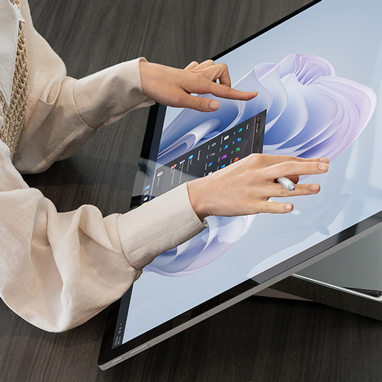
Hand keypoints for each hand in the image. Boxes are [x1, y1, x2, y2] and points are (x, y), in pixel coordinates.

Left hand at [139, 59, 256, 111]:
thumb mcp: (180, 100)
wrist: (144, 78)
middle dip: (225, 83)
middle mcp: (197, 74)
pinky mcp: (185, 73)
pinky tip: (197, 84)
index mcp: (199, 82)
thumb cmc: (159, 87)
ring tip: (208, 91)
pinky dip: (204, 76)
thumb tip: (218, 105)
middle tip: (218, 96)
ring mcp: (191, 72)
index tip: (252, 95)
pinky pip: (200, 69)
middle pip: (223, 71)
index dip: (240, 94)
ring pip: (212, 67)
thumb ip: (200, 104)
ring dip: (215, 78)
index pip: (224, 90)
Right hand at [187, 154, 329, 220]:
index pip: (287, 159)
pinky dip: (281, 207)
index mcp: (257, 161)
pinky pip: (270, 206)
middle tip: (325, 166)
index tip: (321, 161)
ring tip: (317, 187)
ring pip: (283, 188)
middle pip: (288, 168)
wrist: (205, 193)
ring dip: (302, 188)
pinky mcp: (250, 205)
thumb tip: (293, 177)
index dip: (306, 160)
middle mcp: (257, 173)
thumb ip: (269, 170)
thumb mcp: (246, 167)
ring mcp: (254, 190)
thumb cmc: (226, 179)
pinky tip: (291, 207)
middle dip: (309, 167)